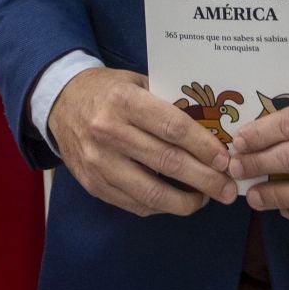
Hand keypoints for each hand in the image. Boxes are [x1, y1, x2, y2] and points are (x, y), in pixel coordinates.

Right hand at [48, 67, 237, 216]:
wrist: (60, 104)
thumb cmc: (108, 90)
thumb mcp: (137, 82)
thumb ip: (168, 103)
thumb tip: (211, 130)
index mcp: (124, 101)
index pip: (173, 128)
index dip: (204, 147)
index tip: (225, 160)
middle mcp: (109, 132)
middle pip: (168, 163)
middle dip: (205, 180)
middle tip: (229, 189)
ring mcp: (99, 163)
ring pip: (152, 193)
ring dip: (186, 201)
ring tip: (206, 199)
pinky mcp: (93, 185)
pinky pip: (135, 204)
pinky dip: (161, 207)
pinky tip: (177, 200)